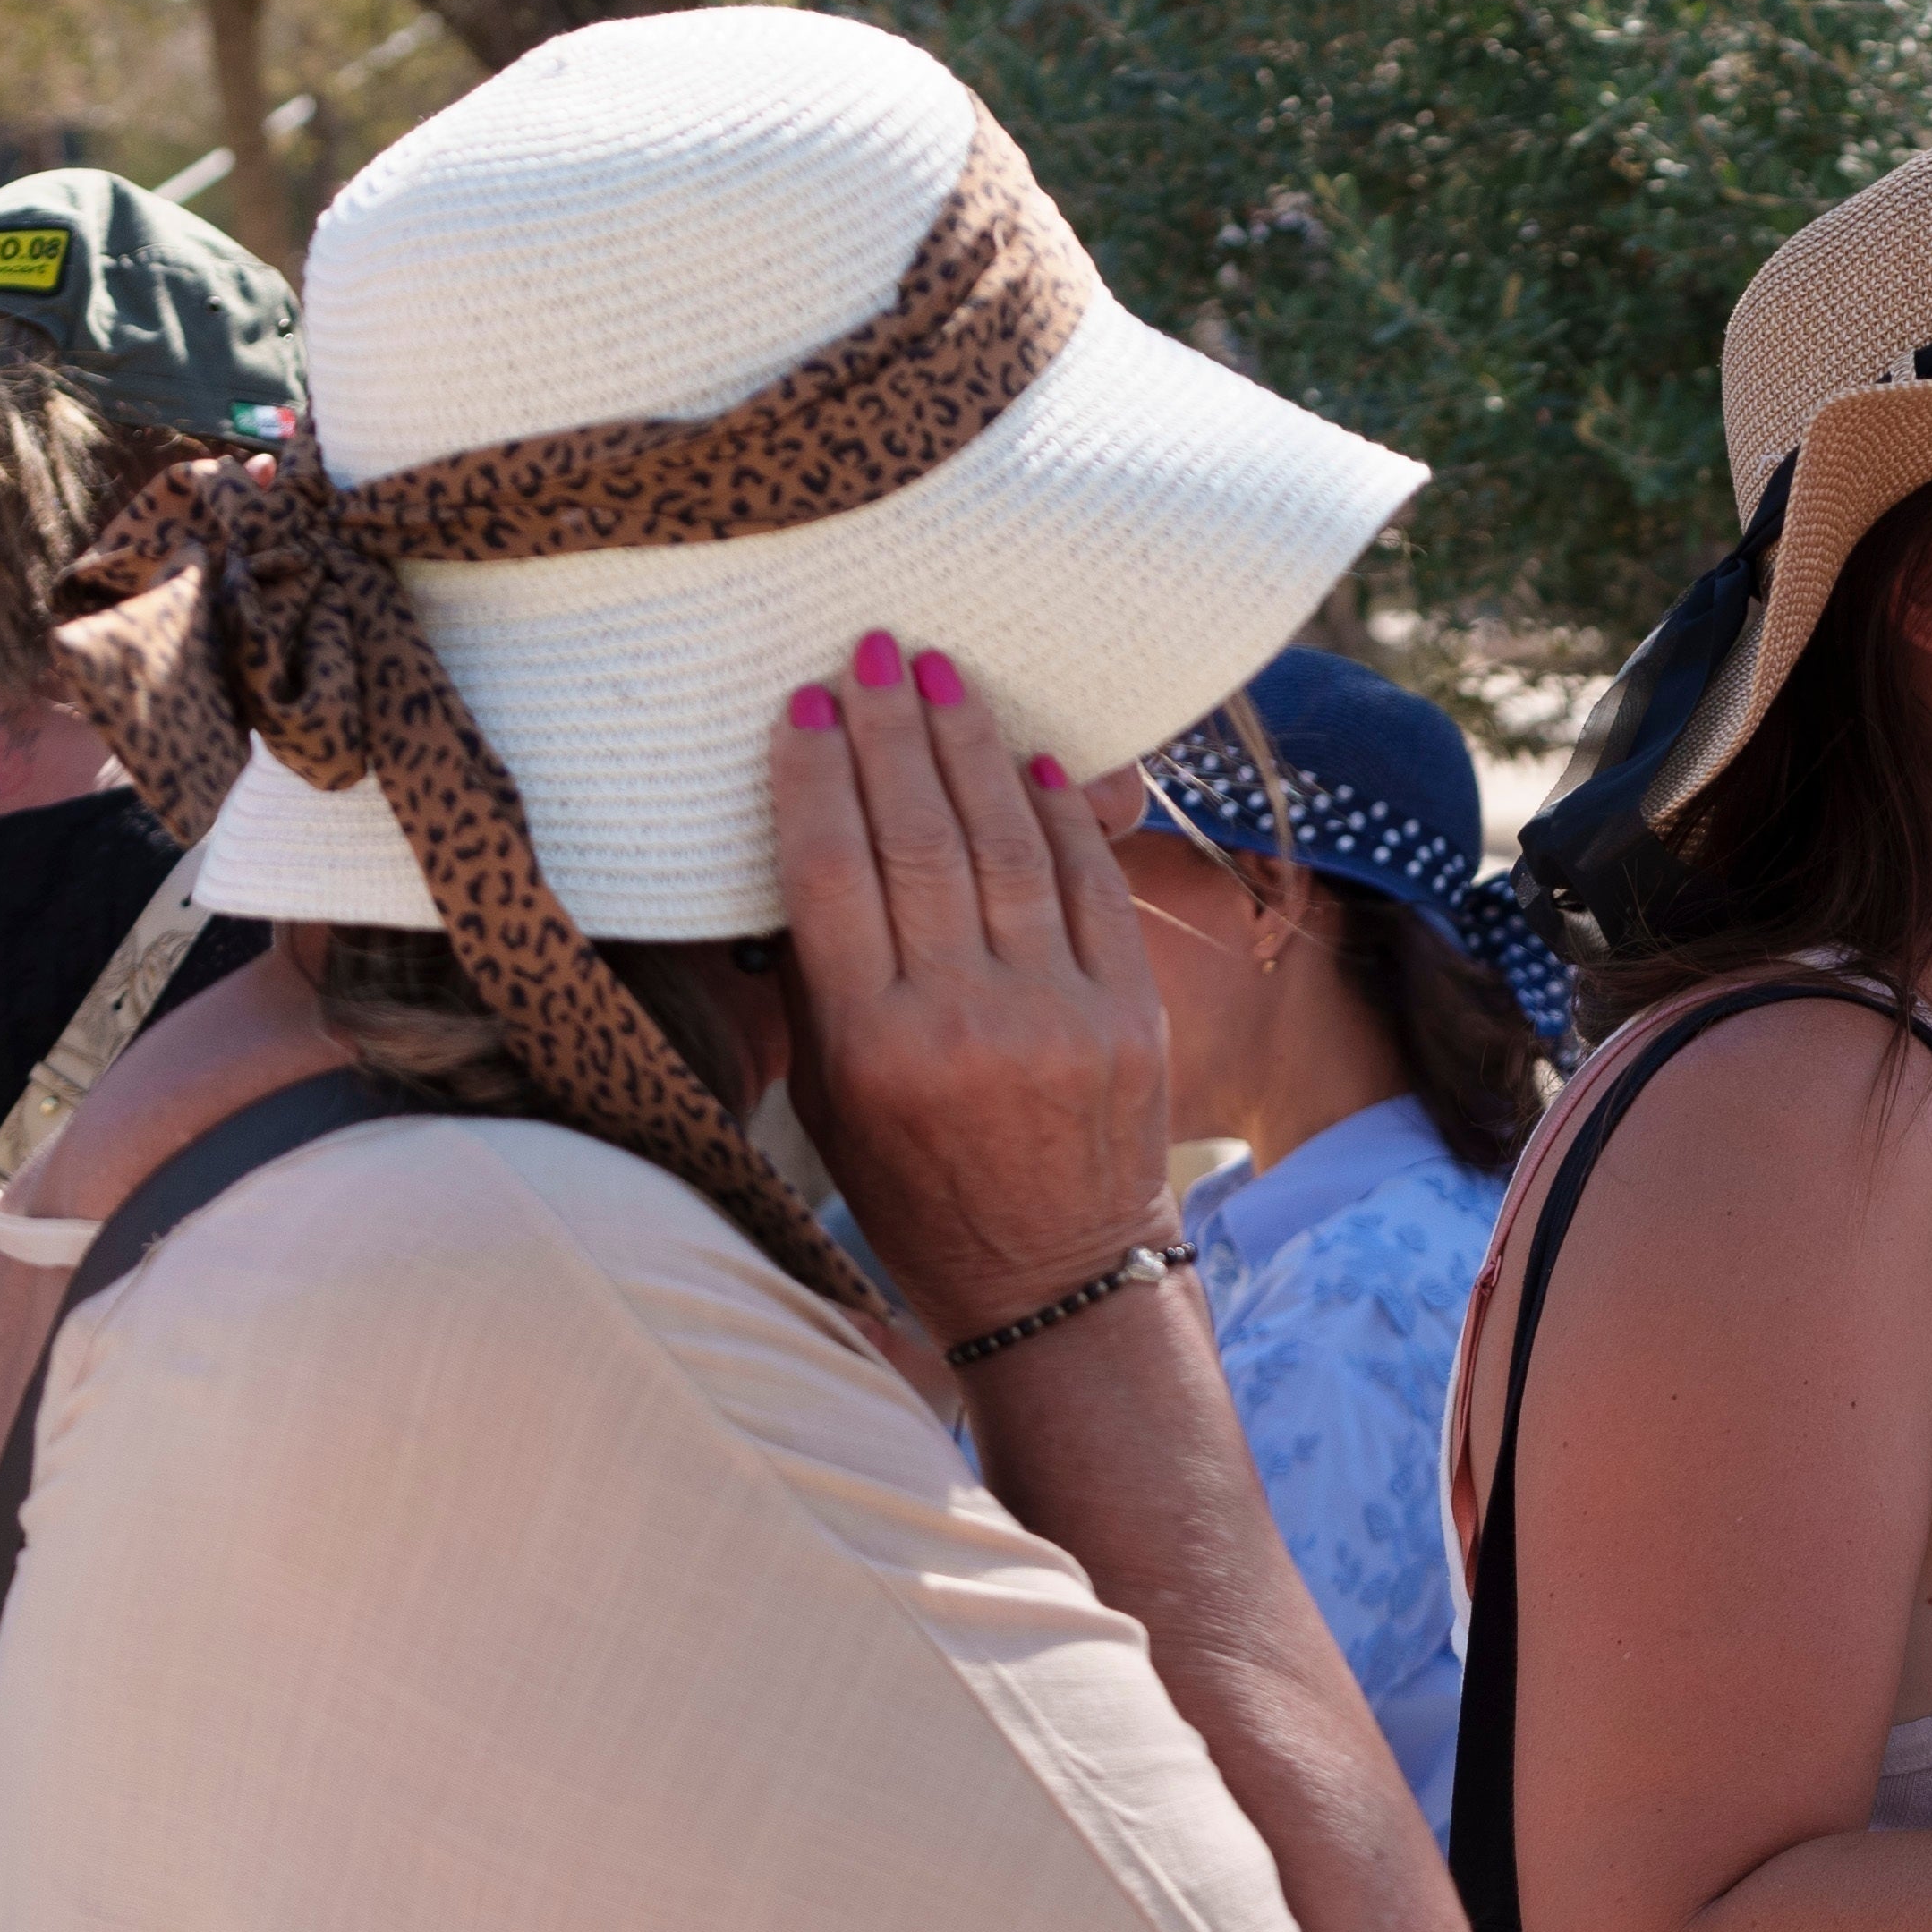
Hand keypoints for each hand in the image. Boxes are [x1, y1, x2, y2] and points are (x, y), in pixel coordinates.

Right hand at [764, 637, 1176, 1344]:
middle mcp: (964, 1021)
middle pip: (918, 839)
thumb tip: (801, 850)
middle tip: (873, 651)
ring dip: (971, 746)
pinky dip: (1058, 815)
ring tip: (942, 677)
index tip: (803, 705)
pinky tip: (1029, 757)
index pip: (831, 874)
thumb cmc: (921, 1193)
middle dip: (892, 731)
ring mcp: (1058, 1012)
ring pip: (1005, 844)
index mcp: (873, 1047)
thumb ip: (816, 989)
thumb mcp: (831, 1110)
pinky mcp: (1131, 1013)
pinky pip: (1088, 886)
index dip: (815, 778)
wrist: (1057, 1280)